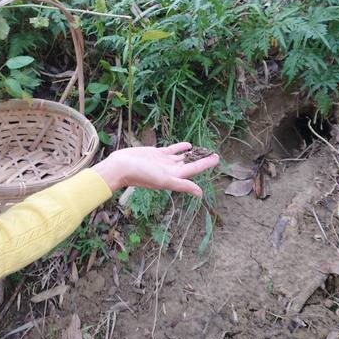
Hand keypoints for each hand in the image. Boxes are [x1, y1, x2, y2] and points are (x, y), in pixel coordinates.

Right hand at [93, 142, 218, 196]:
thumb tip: (200, 193)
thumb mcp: (163, 180)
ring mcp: (164, 162)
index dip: (206, 164)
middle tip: (215, 154)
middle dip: (202, 159)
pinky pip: (172, 150)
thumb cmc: (140, 175)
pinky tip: (188, 145)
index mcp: (174, 176)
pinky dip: (180, 148)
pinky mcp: (156, 154)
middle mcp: (170, 169)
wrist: (121, 167)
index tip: (217, 158)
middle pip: (191, 164)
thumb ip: (182, 185)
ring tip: (204, 150)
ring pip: (182, 157)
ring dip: (193, 154)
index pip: (194, 169)